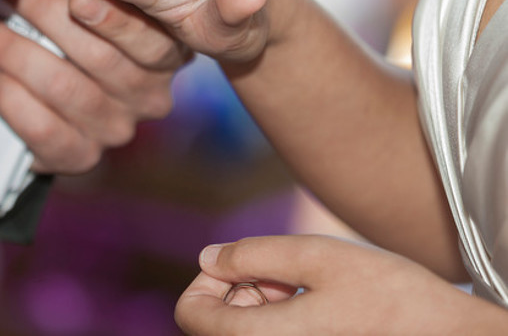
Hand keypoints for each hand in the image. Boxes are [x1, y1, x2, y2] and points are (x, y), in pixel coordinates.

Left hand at [0, 0, 196, 173]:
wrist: (63, 101)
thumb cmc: (86, 19)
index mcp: (166, 50)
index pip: (148, 39)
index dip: (112, 18)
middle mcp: (148, 94)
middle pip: (97, 57)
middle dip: (44, 14)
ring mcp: (113, 128)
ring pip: (61, 87)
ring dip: (12, 50)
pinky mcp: (77, 155)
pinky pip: (41, 129)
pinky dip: (10, 97)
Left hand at [176, 235, 507, 334]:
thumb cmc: (392, 299)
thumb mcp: (319, 256)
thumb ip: (253, 254)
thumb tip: (207, 257)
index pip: (191, 315)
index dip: (205, 281)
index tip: (242, 265)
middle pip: (215, 327)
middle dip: (239, 291)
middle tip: (287, 277)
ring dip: (261, 309)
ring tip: (307, 293)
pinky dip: (281, 327)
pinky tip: (318, 314)